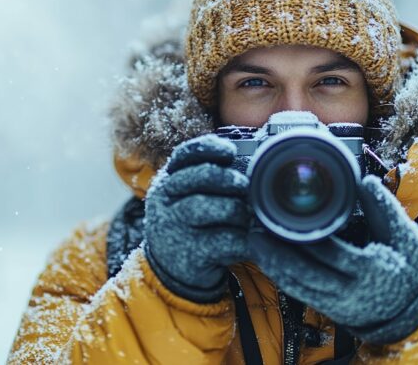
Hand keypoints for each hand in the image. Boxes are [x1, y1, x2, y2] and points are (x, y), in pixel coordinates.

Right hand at [144, 134, 251, 302]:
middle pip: (200, 176)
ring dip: (237, 209)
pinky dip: (243, 238)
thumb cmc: (188, 224)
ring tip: (246, 216)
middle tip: (243, 185)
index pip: (185, 154)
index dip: (210, 148)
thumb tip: (251, 160)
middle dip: (228, 178)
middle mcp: (166, 201)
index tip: (230, 152)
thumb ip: (207, 177)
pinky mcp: (192, 254)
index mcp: (167, 181)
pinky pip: (225, 240)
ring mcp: (176, 228)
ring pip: (211, 207)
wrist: (170, 269)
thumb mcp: (185, 196)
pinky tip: (249, 240)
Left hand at [248, 175, 417, 343]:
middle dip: (276, 253)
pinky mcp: (329, 309)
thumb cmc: (411, 267)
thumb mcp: (406, 236)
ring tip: (254, 242)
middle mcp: (350, 290)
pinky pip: (299, 293)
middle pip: (305, 272)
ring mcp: (338, 303)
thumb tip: (365, 181)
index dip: (302, 237)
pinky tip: (267, 261)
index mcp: (369, 269)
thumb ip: (384, 209)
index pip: (329, 252)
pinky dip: (281, 277)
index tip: (281, 218)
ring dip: (273, 265)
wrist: (416, 309)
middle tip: (254, 231)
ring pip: (297, 286)